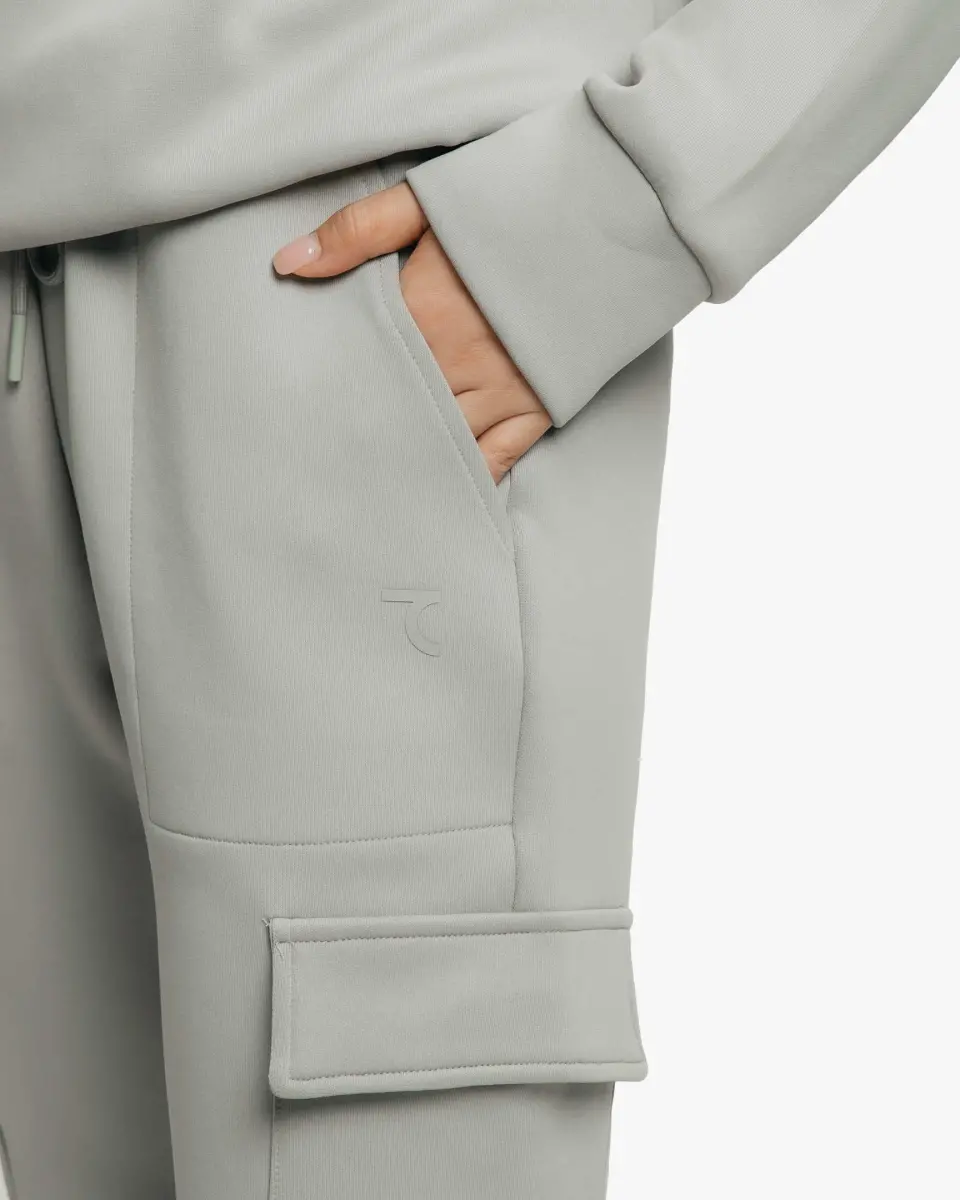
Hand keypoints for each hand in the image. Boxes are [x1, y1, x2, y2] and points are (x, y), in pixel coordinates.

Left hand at [273, 183, 551, 482]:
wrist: (612, 212)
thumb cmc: (517, 198)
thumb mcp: (431, 197)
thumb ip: (358, 230)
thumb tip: (288, 264)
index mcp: (424, 312)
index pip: (363, 365)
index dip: (333, 389)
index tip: (301, 411)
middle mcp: (459, 363)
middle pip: (398, 412)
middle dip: (364, 435)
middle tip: (324, 465)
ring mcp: (502, 390)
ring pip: (442, 442)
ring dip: (409, 461)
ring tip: (369, 489)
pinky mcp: (539, 404)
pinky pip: (497, 457)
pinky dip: (467, 478)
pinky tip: (438, 494)